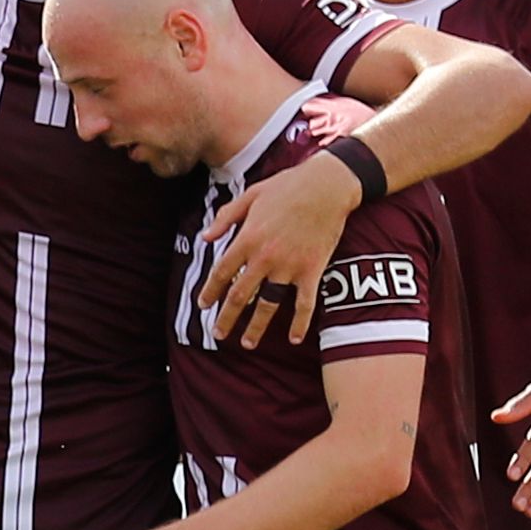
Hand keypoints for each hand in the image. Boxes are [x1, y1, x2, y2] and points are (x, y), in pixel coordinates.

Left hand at [199, 149, 359, 347]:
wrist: (327, 186)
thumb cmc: (287, 187)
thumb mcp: (250, 195)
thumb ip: (226, 218)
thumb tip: (204, 238)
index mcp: (247, 238)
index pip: (221, 272)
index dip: (210, 292)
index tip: (203, 306)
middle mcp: (265, 256)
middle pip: (239, 295)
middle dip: (226, 318)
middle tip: (218, 334)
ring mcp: (289, 266)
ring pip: (268, 304)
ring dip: (256, 327)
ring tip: (247, 344)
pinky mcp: (312, 270)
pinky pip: (305, 303)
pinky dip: (300, 323)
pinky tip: (293, 339)